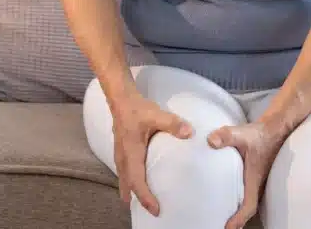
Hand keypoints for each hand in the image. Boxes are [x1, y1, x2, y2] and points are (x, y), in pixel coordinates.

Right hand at [110, 94, 192, 216]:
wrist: (121, 99)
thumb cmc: (137, 108)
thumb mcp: (156, 114)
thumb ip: (173, 123)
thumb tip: (190, 133)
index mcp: (131, 152)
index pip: (137, 181)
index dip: (145, 197)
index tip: (156, 209)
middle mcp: (123, 157)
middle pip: (128, 185)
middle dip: (137, 200)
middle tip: (150, 213)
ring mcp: (120, 154)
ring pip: (124, 179)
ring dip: (131, 192)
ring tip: (141, 203)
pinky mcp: (121, 151)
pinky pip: (124, 172)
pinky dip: (129, 182)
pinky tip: (136, 183)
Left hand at [208, 120, 288, 228]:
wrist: (275, 129)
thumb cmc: (260, 134)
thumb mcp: (243, 133)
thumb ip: (226, 136)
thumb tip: (211, 141)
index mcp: (254, 179)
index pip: (248, 206)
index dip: (238, 219)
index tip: (228, 228)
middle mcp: (256, 185)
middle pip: (246, 211)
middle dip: (234, 223)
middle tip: (218, 227)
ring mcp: (256, 182)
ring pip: (246, 204)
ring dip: (235, 213)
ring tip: (218, 220)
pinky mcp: (253, 177)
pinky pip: (244, 195)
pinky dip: (235, 202)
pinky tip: (223, 201)